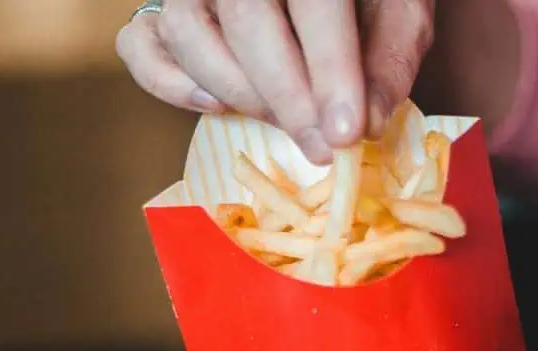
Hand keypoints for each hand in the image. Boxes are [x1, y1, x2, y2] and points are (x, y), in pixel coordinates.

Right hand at [115, 0, 434, 162]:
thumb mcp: (398, 9)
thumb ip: (390, 58)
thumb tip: (366, 121)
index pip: (314, 2)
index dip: (329, 71)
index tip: (346, 133)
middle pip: (246, 20)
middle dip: (287, 99)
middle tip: (322, 149)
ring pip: (188, 31)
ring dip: (238, 93)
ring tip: (283, 123)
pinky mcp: (162, 11)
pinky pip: (139, 44)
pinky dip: (168, 83)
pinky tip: (216, 106)